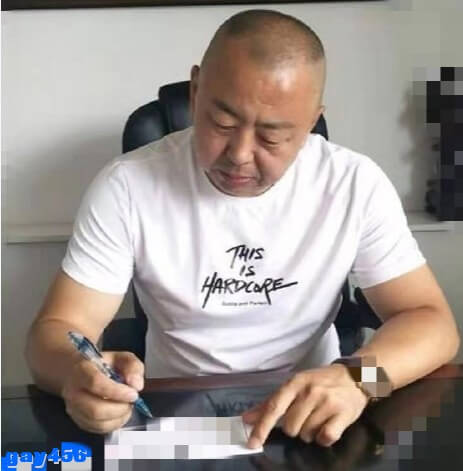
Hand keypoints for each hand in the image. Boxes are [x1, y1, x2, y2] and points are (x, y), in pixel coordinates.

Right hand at [62, 351, 143, 433]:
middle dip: (120, 408)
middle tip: (131, 401)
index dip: (117, 392)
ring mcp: (74, 408)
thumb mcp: (120, 357)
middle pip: (95, 409)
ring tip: (126, 406)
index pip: (96, 383)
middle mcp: (74, 391)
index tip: (133, 394)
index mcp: (83, 370)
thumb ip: (132, 366)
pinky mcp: (78, 420)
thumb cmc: (101, 365)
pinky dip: (113, 424)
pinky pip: (97, 429)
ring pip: (96, 422)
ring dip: (118, 418)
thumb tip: (136, 384)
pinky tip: (119, 413)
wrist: (76, 371)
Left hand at [242, 364, 368, 447]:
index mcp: (295, 383)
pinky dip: (324, 438)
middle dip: (294, 428)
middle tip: (305, 416)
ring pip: (307, 435)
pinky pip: (325, 438)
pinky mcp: (343, 414)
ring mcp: (327, 403)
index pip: (274, 407)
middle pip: (290, 427)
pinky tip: (328, 425)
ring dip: (310, 432)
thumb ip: (271, 402)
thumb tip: (247, 418)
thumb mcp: (296, 385)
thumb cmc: (321, 381)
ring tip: (318, 418)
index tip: (252, 442)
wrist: (355, 376)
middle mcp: (310, 391)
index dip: (262, 427)